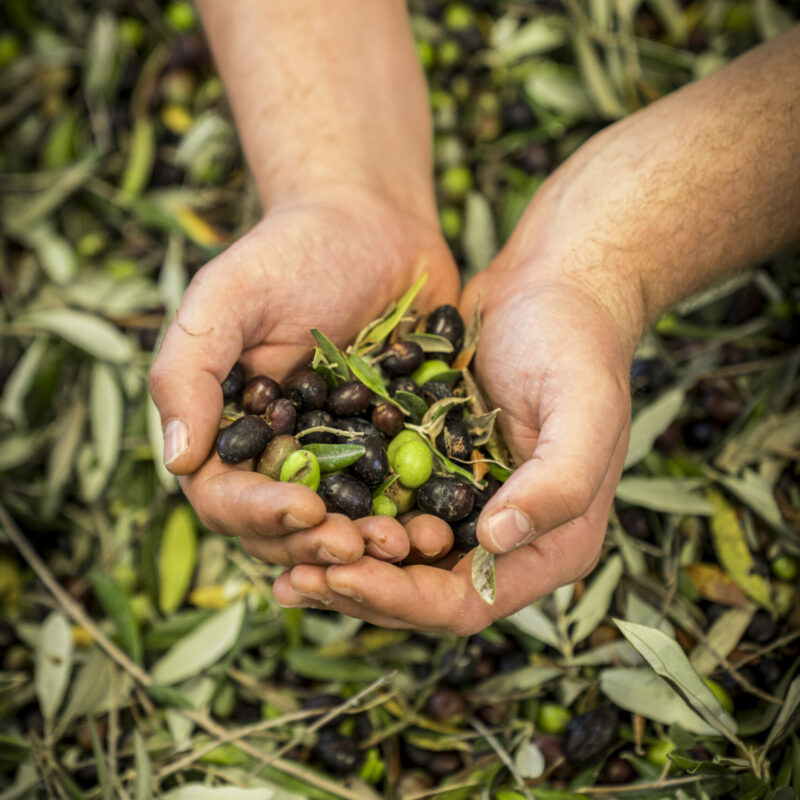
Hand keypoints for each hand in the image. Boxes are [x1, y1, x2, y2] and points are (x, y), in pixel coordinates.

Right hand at [150, 186, 459, 570]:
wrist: (372, 226)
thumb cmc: (289, 253)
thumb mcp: (227, 298)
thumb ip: (189, 371)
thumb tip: (178, 460)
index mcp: (235, 434)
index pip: (229, 498)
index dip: (260, 514)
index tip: (304, 507)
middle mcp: (287, 456)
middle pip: (290, 530)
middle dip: (323, 544)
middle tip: (364, 544)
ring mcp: (345, 457)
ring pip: (351, 525)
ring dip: (376, 546)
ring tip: (410, 543)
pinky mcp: (399, 447)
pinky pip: (408, 496)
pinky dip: (423, 516)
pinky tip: (444, 525)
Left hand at [272, 243, 639, 633]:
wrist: (553, 290)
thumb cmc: (578, 346)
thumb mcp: (585, 408)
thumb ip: (558, 481)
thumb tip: (493, 540)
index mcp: (554, 544)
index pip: (469, 601)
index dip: (402, 597)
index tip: (341, 574)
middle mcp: (510, 539)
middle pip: (425, 593)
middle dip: (360, 590)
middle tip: (293, 579)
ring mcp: (470, 508)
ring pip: (399, 562)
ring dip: (342, 567)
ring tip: (280, 568)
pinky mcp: (437, 474)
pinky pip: (387, 511)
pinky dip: (346, 521)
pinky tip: (299, 515)